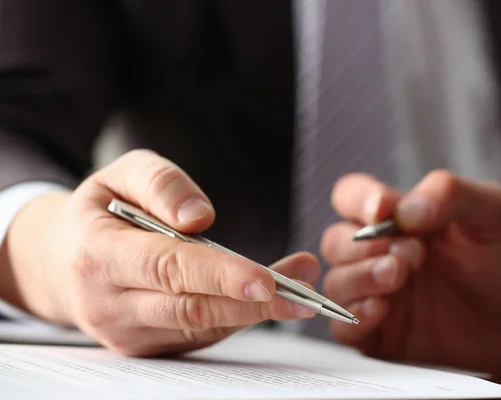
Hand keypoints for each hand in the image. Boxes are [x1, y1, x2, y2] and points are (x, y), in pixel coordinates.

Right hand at [4, 149, 319, 355]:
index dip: (220, 276)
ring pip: (201, 328)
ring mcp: (126, 331)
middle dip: (253, 306)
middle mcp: (110, 302)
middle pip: (192, 310)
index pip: (168, 269)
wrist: (58, 261)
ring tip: (301, 290)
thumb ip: (160, 184)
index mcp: (100, 254)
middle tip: (305, 294)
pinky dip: (237, 317)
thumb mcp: (118, 175)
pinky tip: (267, 298)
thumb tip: (199, 216)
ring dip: (255, 313)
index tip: (267, 280)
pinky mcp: (143, 345)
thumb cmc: (97, 213)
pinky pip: (198, 335)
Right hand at [320, 171, 500, 385]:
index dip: (357, 200)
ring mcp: (379, 295)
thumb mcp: (494, 213)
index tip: (381, 210)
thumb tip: (405, 209)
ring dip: (360, 276)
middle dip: (363, 244)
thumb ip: (450, 194)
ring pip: (336, 282)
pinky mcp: (381, 335)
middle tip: (410, 254)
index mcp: (401, 219)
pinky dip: (355, 316)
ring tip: (397, 277)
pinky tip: (383, 310)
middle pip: (336, 240)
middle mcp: (383, 254)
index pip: (353, 197)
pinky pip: (345, 327)